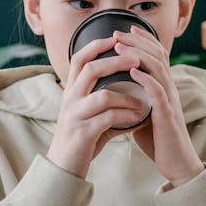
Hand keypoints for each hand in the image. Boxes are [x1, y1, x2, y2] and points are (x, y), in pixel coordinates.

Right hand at [46, 35, 148, 177]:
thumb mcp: (89, 114)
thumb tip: (133, 92)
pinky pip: (108, 119)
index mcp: (70, 91)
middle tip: (137, 60)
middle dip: (116, 61)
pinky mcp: (83, 133)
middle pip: (91, 69)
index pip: (80, 58)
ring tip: (142, 98)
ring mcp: (75, 115)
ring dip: (127, 95)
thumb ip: (106, 102)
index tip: (117, 38)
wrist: (63, 167)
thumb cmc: (81, 139)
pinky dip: (126, 116)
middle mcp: (70, 99)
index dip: (97, 45)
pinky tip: (138, 118)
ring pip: (103, 95)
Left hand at [114, 26, 204, 185]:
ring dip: (138, 55)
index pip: (156, 55)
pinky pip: (159, 92)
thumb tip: (114, 95)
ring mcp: (170, 101)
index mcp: (164, 87)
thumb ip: (133, 101)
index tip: (123, 31)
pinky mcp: (168, 115)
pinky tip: (132, 73)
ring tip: (120, 47)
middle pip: (157, 55)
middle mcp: (170, 89)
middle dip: (136, 41)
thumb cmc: (159, 140)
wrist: (176, 164)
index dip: (141, 40)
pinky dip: (146, 80)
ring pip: (158, 68)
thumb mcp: (142, 115)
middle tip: (117, 32)